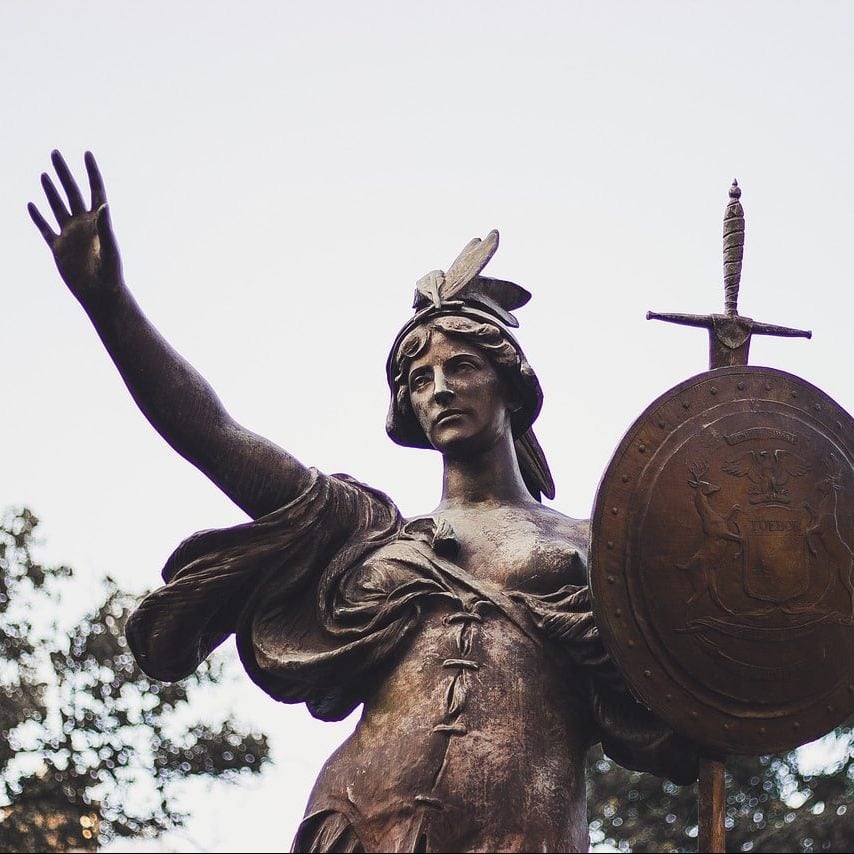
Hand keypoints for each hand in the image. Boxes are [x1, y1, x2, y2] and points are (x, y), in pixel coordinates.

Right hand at [28, 150, 122, 303]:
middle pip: (72, 192)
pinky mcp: (58, 248)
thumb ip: (106, 226)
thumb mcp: (109, 248)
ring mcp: (70, 235)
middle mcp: (83, 225)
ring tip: (44, 174)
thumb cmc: (110, 273)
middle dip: (64, 173)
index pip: (95, 191)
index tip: (87, 153)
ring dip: (50, 191)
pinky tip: (31, 205)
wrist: (100, 294)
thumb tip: (104, 205)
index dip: (91, 172)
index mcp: (98, 222)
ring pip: (57, 207)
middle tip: (55, 153)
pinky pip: (45, 229)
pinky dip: (37, 217)